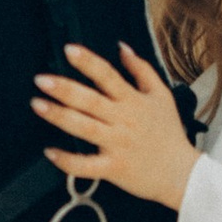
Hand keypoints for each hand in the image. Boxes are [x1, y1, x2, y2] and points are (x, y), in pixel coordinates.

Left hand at [32, 42, 199, 208]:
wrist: (182, 174)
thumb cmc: (169, 135)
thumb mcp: (162, 95)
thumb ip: (141, 70)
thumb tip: (122, 47)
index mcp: (133, 101)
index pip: (108, 76)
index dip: (88, 61)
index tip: (69, 50)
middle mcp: (123, 121)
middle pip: (91, 101)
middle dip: (64, 89)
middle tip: (42, 80)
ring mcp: (117, 145)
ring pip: (84, 128)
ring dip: (59, 116)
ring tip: (38, 105)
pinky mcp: (113, 168)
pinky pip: (86, 165)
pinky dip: (67, 160)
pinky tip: (50, 152)